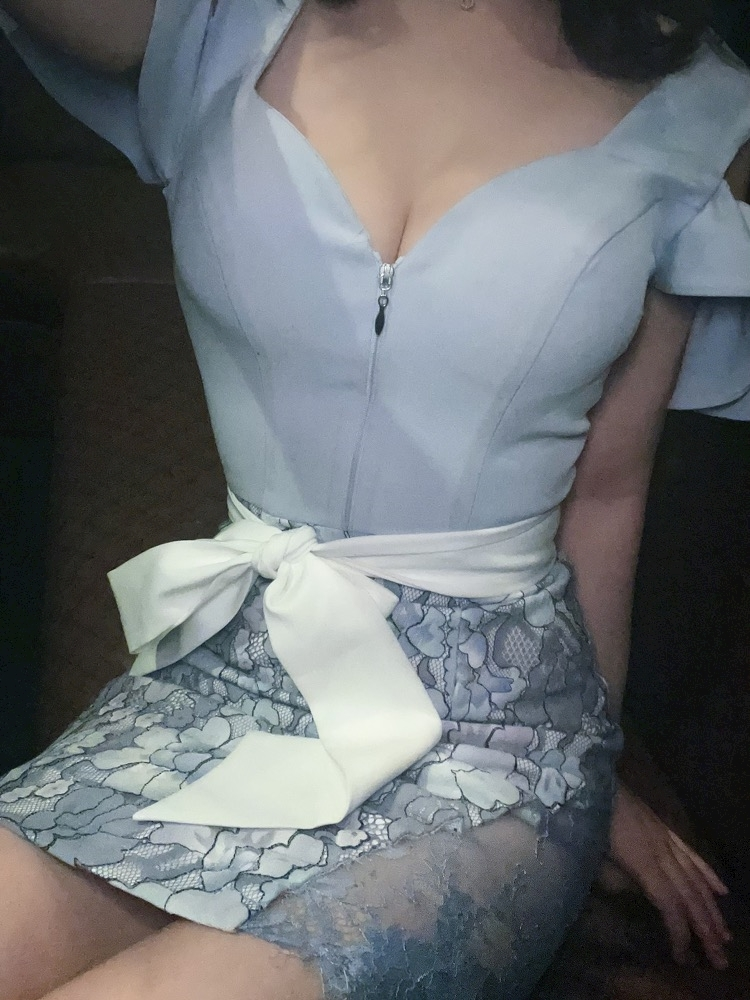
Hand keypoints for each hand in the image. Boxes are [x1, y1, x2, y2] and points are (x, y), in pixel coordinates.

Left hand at [605, 784, 731, 969]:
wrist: (590, 779)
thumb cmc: (585, 819)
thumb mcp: (594, 856)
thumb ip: (616, 880)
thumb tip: (633, 896)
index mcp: (642, 861)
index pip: (669, 903)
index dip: (679, 931)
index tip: (682, 957)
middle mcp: (661, 852)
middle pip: (688, 895)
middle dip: (705, 928)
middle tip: (720, 959)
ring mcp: (665, 839)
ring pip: (695, 878)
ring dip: (712, 908)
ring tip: (725, 935)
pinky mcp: (664, 828)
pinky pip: (691, 853)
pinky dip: (708, 873)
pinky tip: (722, 891)